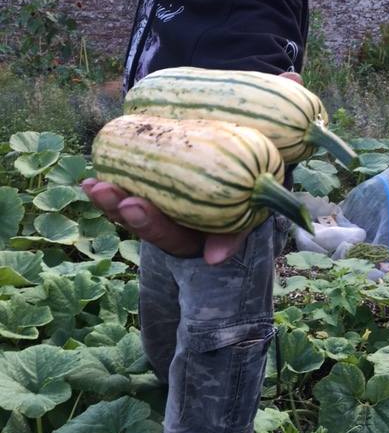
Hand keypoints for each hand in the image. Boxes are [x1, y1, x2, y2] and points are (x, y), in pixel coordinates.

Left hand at [81, 178, 251, 265]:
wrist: (250, 173)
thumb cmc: (251, 193)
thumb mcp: (249, 216)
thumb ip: (234, 234)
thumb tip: (214, 258)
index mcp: (195, 238)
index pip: (170, 237)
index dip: (151, 223)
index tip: (132, 205)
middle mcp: (174, 228)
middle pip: (144, 224)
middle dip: (122, 210)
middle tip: (106, 191)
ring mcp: (162, 210)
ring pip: (131, 210)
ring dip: (110, 199)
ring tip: (92, 184)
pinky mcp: (156, 190)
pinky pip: (133, 188)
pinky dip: (116, 179)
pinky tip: (93, 175)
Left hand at [82, 71, 298, 264]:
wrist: (210, 158)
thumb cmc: (240, 146)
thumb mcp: (259, 131)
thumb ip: (274, 108)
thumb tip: (292, 78)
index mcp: (230, 214)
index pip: (232, 234)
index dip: (226, 243)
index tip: (214, 256)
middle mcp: (199, 224)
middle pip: (176, 234)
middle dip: (152, 224)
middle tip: (133, 206)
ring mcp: (171, 218)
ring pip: (145, 223)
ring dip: (119, 209)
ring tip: (100, 188)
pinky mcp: (148, 206)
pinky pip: (127, 207)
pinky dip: (109, 197)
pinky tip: (91, 182)